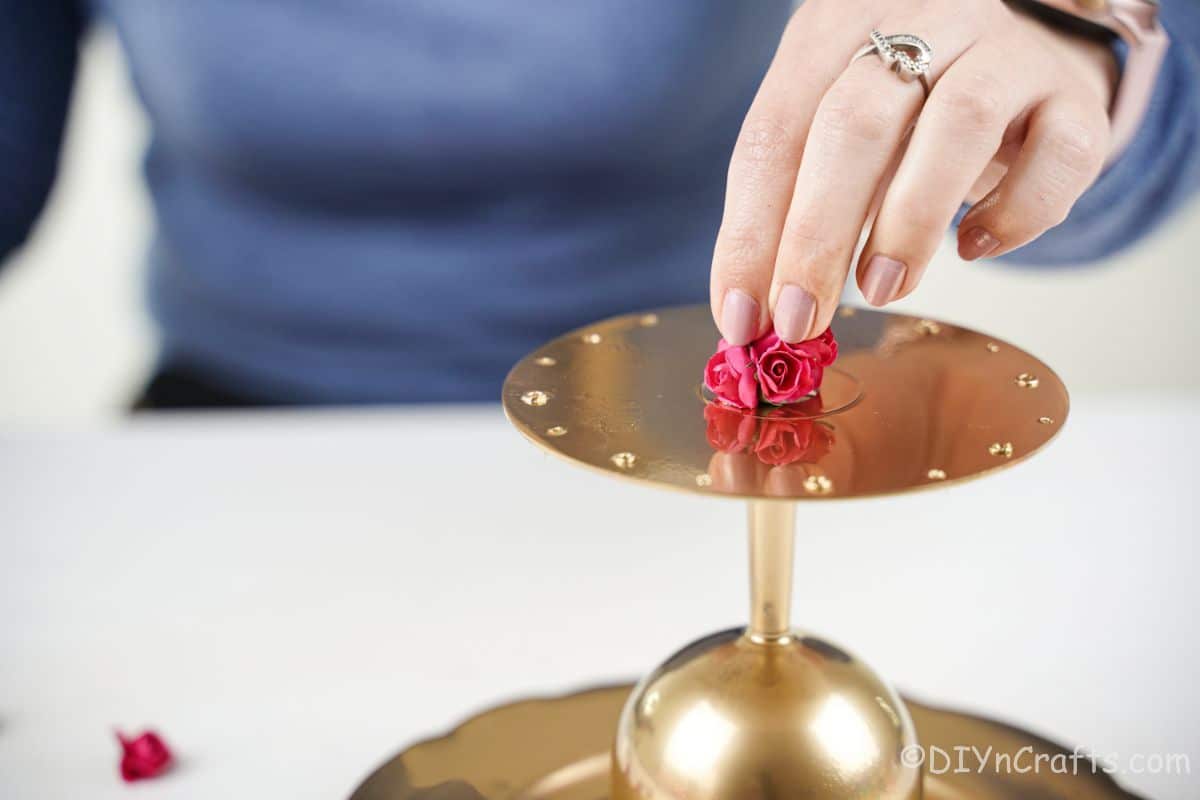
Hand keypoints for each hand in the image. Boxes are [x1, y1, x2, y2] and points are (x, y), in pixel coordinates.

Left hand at [710, 0, 1117, 345]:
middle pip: (854, 123)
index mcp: (836, 28)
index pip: (775, 133)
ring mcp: (1007, 52)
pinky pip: (1058, 155)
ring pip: (958, 125)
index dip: (751, 233)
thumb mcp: (833, 131)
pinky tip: (977, 247)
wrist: (1026, 52)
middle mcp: (923, 22)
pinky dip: (1016, 214)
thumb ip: (793, 205)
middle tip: (799, 318)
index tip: (740, 317)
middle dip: (816, 235)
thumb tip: (754, 314)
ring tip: (880, 289)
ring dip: (908, 223)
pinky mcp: (1075, 98)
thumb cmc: (909, 107)